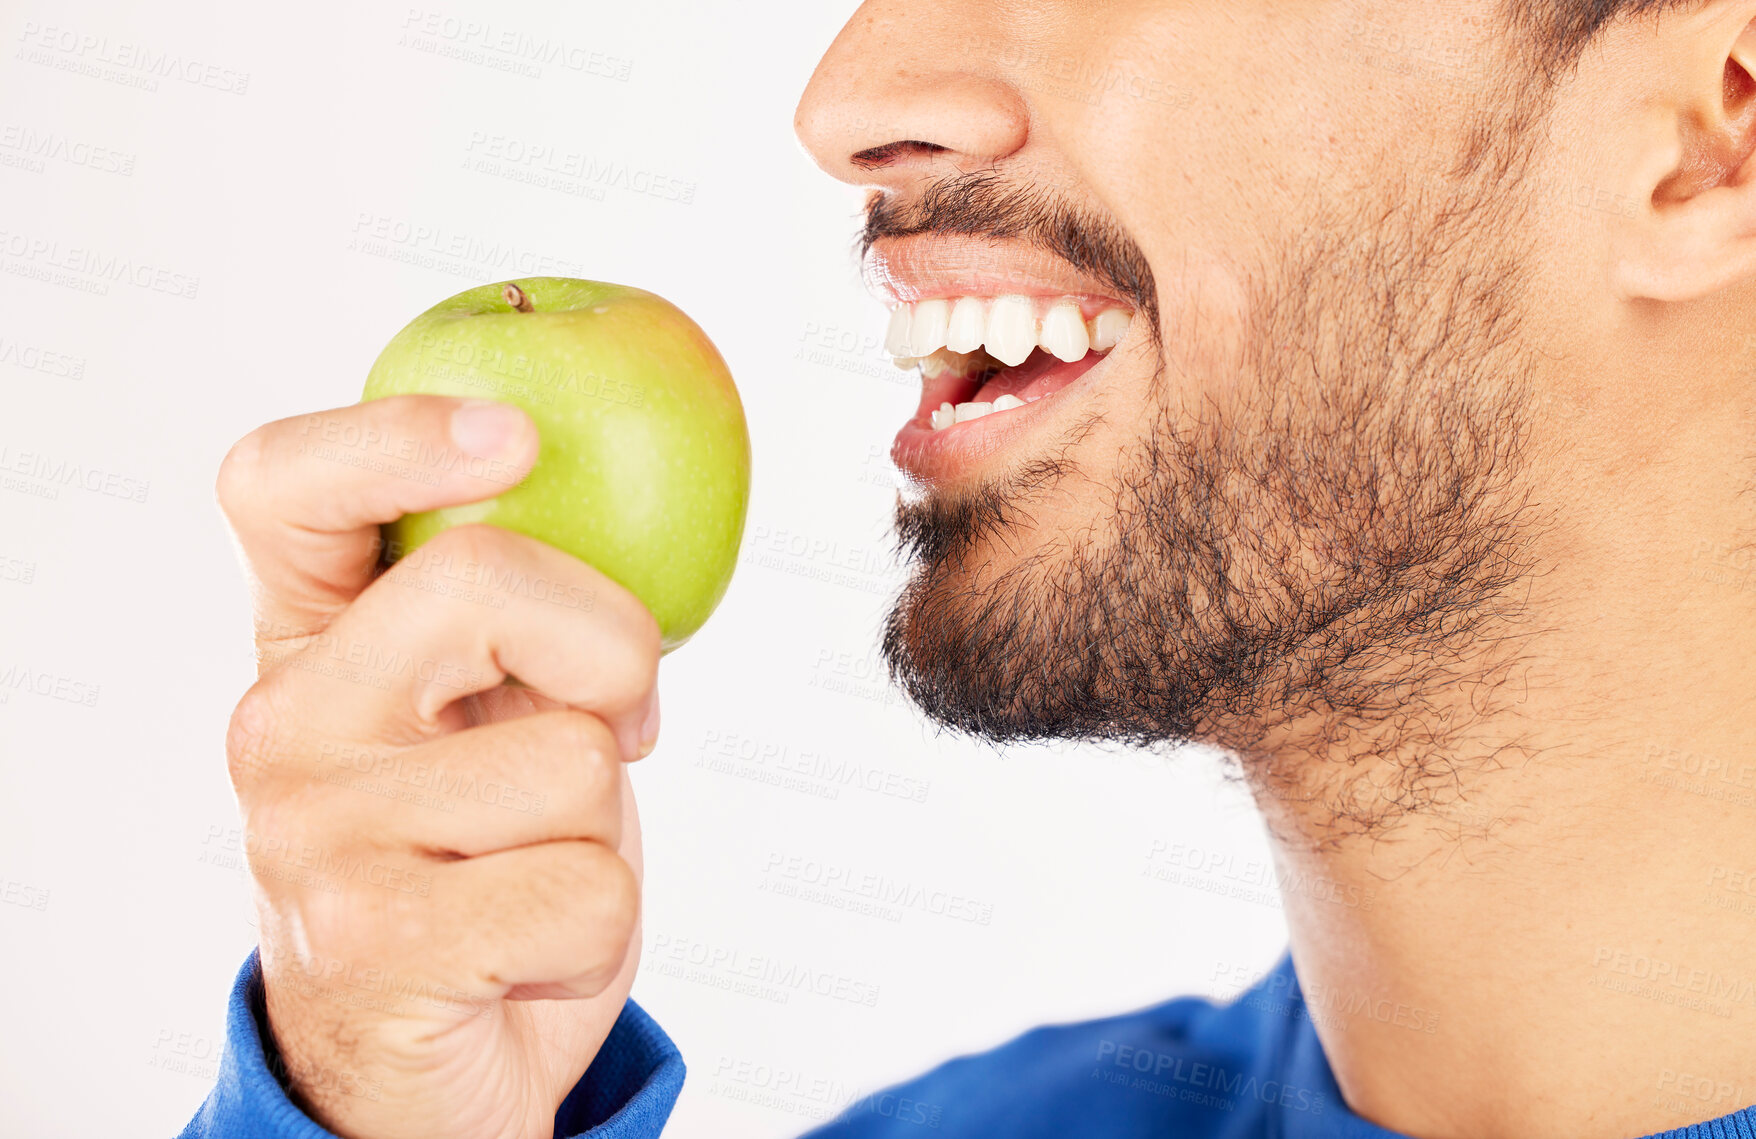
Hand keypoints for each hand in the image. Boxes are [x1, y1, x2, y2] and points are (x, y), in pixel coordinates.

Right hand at [214, 396, 661, 1138]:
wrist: (422, 1062)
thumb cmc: (480, 864)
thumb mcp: (481, 721)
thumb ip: (513, 621)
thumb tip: (643, 505)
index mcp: (306, 645)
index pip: (282, 486)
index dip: (392, 433)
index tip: (513, 436)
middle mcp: (284, 724)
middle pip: (484, 582)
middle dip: (612, 647)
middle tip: (619, 719)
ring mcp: (316, 834)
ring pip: (574, 756)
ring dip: (605, 820)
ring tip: (535, 865)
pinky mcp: (374, 943)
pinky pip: (590, 884)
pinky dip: (601, 923)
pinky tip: (528, 948)